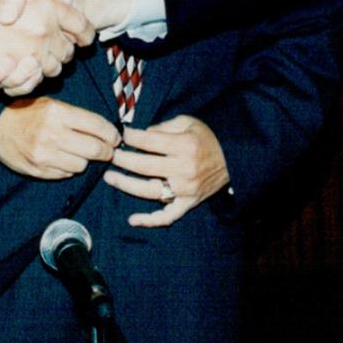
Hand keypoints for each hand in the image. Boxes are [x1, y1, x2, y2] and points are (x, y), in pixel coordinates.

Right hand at [0, 0, 90, 95]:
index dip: (83, 30)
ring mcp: (29, 55)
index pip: (81, 26)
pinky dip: (32, 78)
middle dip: (63, 48)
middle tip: (56, 42)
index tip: (82, 34)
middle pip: (67, 52)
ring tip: (37, 54)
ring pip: (52, 69)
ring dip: (48, 64)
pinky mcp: (12, 73)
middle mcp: (43, 33)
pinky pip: (33, 82)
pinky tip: (26, 67)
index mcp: (48, 6)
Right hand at [0, 97, 120, 178]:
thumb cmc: (28, 113)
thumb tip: (107, 131)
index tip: (115, 137)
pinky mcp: (38, 170)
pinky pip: (66, 174)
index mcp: (58, 113)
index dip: (112, 134)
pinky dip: (69, 168)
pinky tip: (64, 159)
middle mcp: (52, 134)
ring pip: (82, 165)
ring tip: (80, 153)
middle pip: (94, 149)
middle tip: (108, 150)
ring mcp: (44, 155)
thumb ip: (77, 117)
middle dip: (106, 151)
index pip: (97, 126)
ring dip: (85, 160)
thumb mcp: (52, 104)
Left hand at [103, 115, 228, 227]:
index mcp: (184, 145)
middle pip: (144, 166)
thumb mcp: (188, 122)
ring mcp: (185, 189)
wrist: (233, 160)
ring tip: (110, 177)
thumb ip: (164, 127)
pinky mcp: (188, 203)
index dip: (131, 138)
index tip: (120, 135)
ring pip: (149, 191)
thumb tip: (141, 135)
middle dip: (122, 160)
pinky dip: (150, 220)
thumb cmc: (207, 138)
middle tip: (109, 155)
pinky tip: (132, 220)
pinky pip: (167, 216)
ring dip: (126, 185)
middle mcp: (184, 169)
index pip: (148, 142)